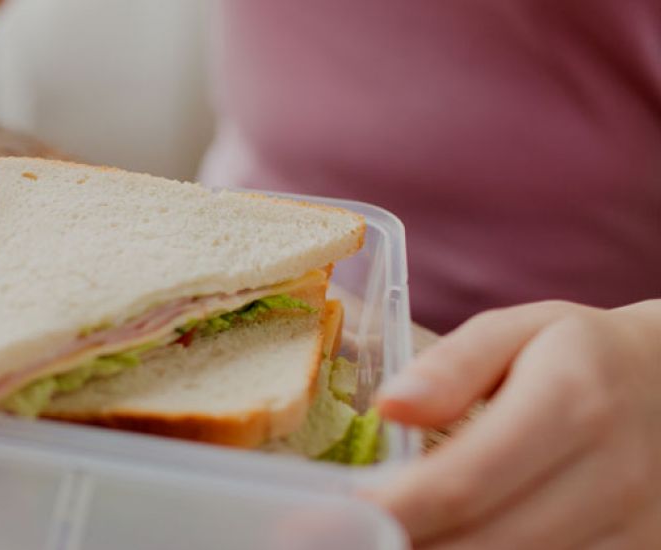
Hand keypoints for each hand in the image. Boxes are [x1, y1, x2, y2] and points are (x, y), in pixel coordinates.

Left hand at [370, 300, 660, 548]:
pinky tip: (443, 546)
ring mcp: (636, 530)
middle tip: (343, 537)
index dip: (391, 509)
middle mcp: (613, 477)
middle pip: (485, 544)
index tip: (332, 516)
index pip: (464, 482)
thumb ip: (451, 365)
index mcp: (572, 405)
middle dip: (402, 547)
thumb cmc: (581, 355)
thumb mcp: (518, 330)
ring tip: (382, 542)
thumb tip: (390, 406)